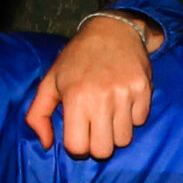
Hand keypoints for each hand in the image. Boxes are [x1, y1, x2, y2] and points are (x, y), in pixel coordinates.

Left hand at [26, 13, 158, 158]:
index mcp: (75, 98)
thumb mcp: (50, 82)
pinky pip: (140, 122)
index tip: (78, 133)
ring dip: (116, 132)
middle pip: (103, 151)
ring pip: (124, 140)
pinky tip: (123, 101)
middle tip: (95, 127)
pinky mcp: (144, 91)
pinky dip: (132, 117)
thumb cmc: (76, 59)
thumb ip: (38, 115)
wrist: (112, 31)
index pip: (78, 148)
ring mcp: (125, 95)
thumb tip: (45, 144)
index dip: (77, 146)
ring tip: (109, 113)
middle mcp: (101, 99)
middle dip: (98, 144)